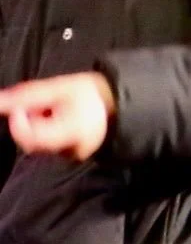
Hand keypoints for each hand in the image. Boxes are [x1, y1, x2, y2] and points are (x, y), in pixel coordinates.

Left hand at [0, 72, 115, 159]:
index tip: (19, 108)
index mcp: (72, 132)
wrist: (120, 102)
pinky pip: (49, 146)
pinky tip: (60, 119)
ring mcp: (72, 156)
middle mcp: (72, 151)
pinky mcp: (72, 156)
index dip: (18, 123)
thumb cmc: (91, 92)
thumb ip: (28, 96)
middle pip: (33, 143)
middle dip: (30, 122)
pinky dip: (47, 132)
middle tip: (43, 104)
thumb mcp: (61, 87)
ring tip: (55, 108)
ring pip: (39, 145)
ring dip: (38, 126)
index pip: (31, 138)